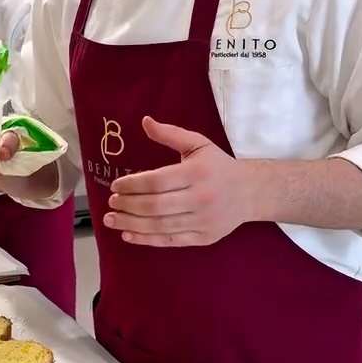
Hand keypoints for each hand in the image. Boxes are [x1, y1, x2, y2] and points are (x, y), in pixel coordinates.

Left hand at [103, 117, 252, 246]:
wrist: (250, 192)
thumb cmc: (218, 166)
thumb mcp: (198, 144)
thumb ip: (170, 134)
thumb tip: (145, 121)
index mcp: (197, 173)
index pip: (157, 181)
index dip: (133, 185)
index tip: (115, 186)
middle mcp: (201, 199)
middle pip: (155, 206)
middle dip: (128, 205)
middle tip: (111, 203)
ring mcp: (203, 221)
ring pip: (160, 226)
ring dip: (131, 224)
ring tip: (112, 219)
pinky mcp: (204, 238)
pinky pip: (170, 241)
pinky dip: (147, 240)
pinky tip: (129, 235)